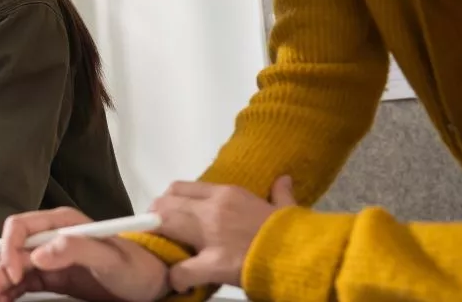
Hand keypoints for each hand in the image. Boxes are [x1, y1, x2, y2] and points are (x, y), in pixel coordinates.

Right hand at [0, 208, 169, 301]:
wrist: (151, 284)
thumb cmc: (136, 267)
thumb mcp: (110, 257)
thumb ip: (77, 249)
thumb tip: (40, 253)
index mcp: (62, 223)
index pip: (21, 227)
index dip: (10, 248)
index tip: (14, 273)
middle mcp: (51, 237)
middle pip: (11, 250)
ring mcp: (49, 257)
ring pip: (12, 268)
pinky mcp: (51, 276)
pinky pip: (22, 283)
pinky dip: (8, 292)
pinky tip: (1, 301)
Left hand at [149, 175, 295, 293]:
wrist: (304, 255)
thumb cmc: (294, 232)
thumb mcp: (286, 208)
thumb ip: (281, 194)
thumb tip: (284, 180)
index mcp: (228, 194)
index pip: (183, 188)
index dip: (170, 200)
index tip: (170, 211)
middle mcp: (213, 209)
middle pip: (166, 204)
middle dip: (156, 217)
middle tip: (158, 232)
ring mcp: (210, 235)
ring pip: (166, 226)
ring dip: (159, 239)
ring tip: (163, 251)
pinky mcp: (214, 263)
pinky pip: (181, 270)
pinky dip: (177, 277)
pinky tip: (179, 281)